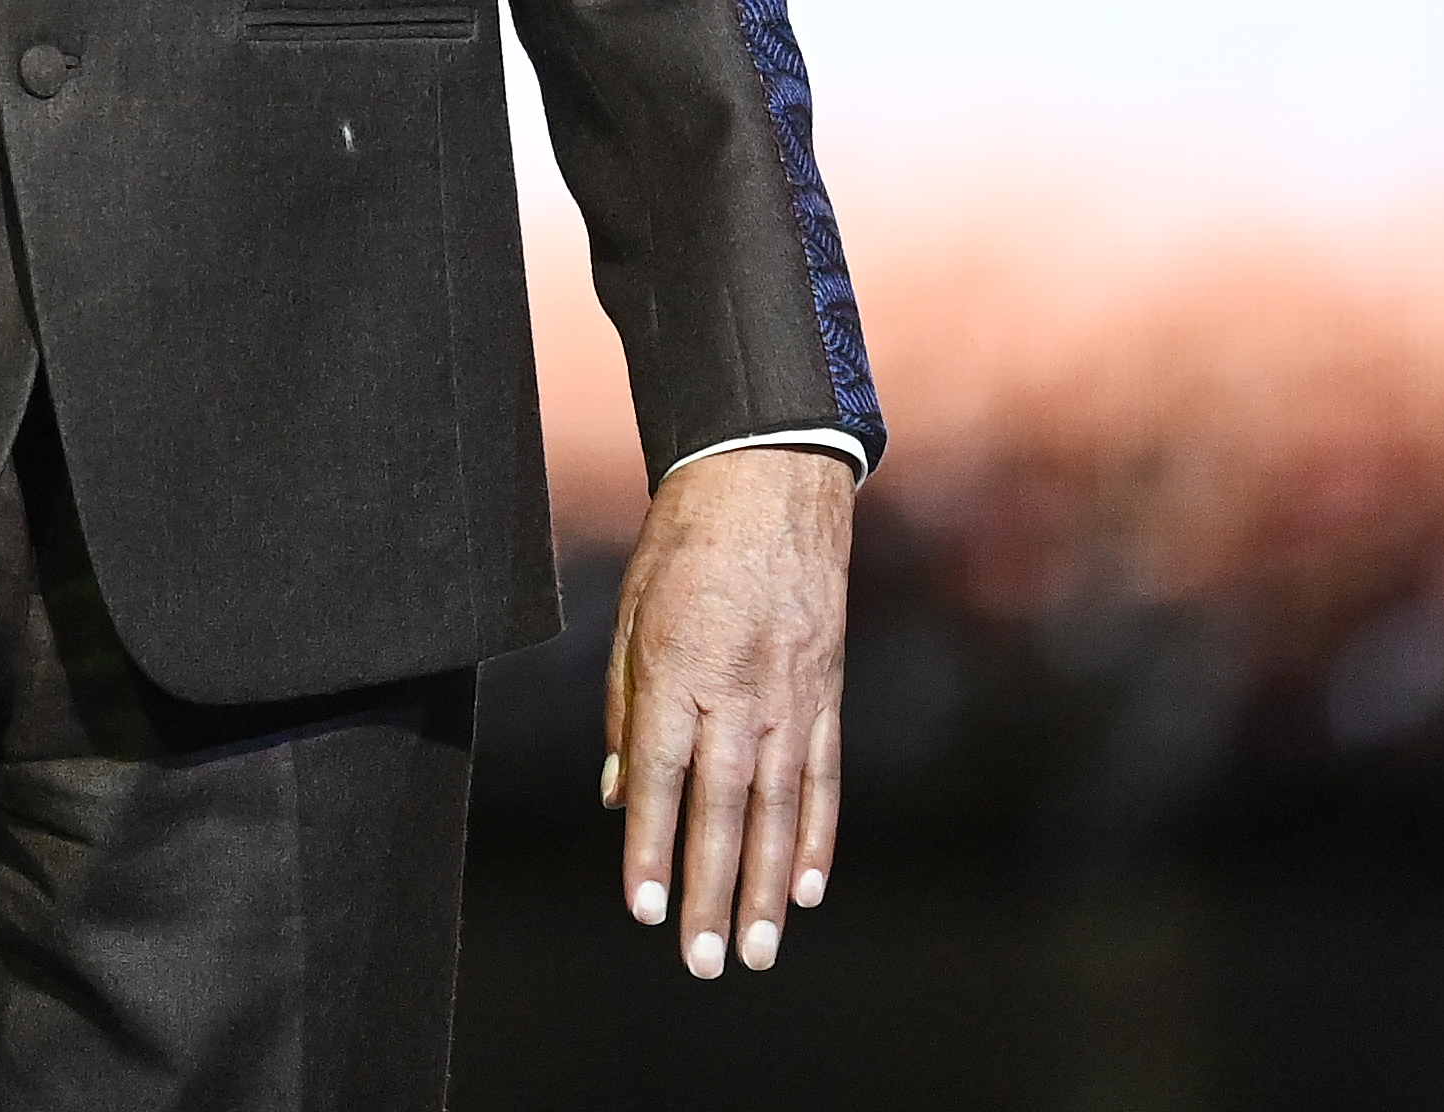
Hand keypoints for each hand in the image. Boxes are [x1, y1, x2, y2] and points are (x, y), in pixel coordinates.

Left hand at [600, 443, 852, 978]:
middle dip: (710, 892)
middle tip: (705, 962)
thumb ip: (624, 709)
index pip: (659, 780)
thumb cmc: (684, 545)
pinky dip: (815, 837)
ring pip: (778, 809)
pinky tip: (806, 888)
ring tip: (761, 949)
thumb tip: (618, 796)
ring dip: (766, 886)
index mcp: (679, 672)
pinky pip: (823, 778)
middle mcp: (739, 694)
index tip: (642, 910)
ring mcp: (791, 697)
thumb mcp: (632, 615)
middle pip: (722, 811)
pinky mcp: (825, 694)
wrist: (769, 481)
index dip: (649, 849)